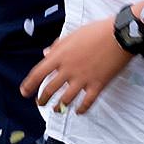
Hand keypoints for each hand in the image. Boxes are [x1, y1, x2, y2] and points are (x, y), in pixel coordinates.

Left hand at [20, 16, 134, 115]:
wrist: (119, 35)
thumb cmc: (95, 31)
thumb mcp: (71, 35)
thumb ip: (57, 46)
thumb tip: (45, 54)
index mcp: (59, 56)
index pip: (37, 74)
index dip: (29, 85)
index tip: (24, 92)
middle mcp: (68, 70)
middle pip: (49, 89)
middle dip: (42, 98)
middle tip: (39, 103)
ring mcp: (83, 79)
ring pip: (66, 98)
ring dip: (59, 106)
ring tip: (56, 109)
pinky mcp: (98, 84)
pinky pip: (87, 101)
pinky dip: (82, 109)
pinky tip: (78, 111)